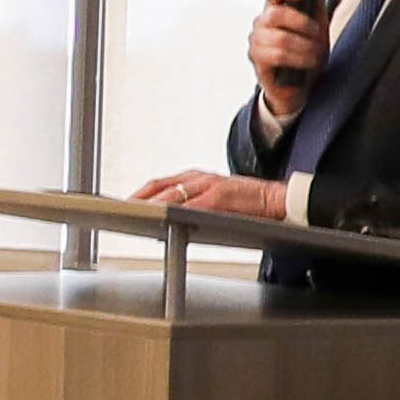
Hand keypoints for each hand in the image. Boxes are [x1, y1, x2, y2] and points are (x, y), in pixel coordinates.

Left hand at [133, 168, 287, 221]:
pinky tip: (166, 218)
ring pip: (173, 194)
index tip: (121, 204)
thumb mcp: (214, 201)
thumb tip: (167, 222)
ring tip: (135, 215)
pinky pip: (194, 204)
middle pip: (160, 187)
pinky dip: (177, 211)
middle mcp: (200, 177)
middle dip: (138, 200)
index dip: (139, 194)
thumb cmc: (247, 204)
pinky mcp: (222, 195)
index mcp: (196, 178)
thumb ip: (193, 205)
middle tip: (120, 211)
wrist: (279, 199)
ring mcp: (210, 184)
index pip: (159, 184)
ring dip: (152, 205)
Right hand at [246, 0, 321, 113]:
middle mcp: (261, 23)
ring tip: (317, 56)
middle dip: (303, 24)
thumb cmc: (305, 53)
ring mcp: (256, 41)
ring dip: (305, 47)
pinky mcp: (257, 59)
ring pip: (280, 38)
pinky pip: (277, 55)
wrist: (299, 86)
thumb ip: (316, 7)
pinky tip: (307, 63)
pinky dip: (298, 59)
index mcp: (275, 10)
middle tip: (318, 36)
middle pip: (276, 14)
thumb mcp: (317, 28)